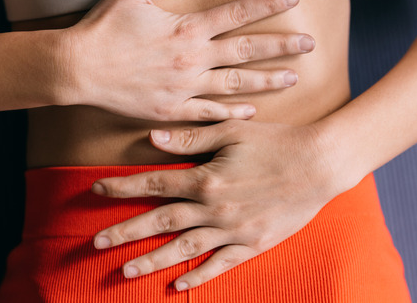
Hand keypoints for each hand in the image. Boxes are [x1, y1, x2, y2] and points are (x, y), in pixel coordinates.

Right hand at [61, 0, 314, 121]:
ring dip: (266, 80)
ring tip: (292, 78)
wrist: (79, 69)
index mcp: (187, 28)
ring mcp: (185, 86)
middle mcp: (193, 58)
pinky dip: (232, 112)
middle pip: (247, 50)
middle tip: (309, 45)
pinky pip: (209, 112)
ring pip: (236, 84)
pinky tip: (251, 111)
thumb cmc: (104, 28)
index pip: (237, 13)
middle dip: (281, 46)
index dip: (267, 4)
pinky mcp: (172, 108)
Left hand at [90, 120, 357, 290]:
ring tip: (124, 270)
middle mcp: (214, 208)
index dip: (122, 188)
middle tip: (95, 242)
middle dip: (125, 231)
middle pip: (160, 222)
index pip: (154, 184)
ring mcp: (233, 230)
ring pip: (184, 248)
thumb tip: (152, 137)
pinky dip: (198, 276)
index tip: (96, 190)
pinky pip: (220, 264)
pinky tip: (177, 285)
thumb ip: (191, 137)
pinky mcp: (253, 244)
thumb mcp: (232, 132)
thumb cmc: (276, 141)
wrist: (321, 163)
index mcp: (206, 178)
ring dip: (152, 260)